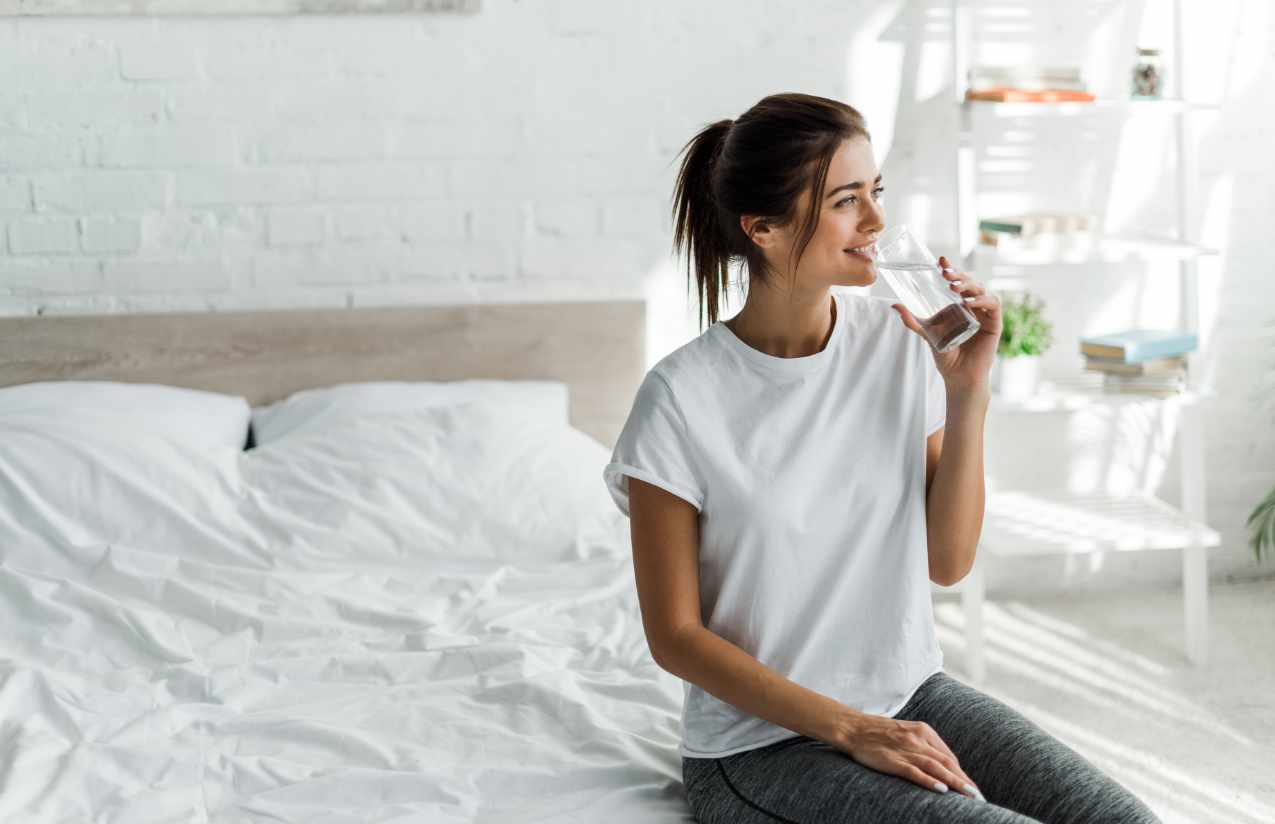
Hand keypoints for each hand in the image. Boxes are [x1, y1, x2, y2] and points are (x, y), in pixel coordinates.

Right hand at [832, 712, 986, 801]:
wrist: (852, 727)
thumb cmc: (877, 732)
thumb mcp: (905, 732)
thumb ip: (922, 745)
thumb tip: (940, 764)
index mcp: (923, 730)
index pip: (948, 755)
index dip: (962, 773)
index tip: (971, 788)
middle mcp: (918, 738)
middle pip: (947, 762)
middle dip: (964, 780)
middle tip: (978, 797)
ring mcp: (905, 748)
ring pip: (936, 767)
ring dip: (955, 782)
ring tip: (970, 795)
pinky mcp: (892, 759)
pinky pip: (914, 771)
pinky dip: (929, 780)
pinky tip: (942, 789)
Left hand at [891, 255, 1000, 392]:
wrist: (958, 375)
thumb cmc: (945, 355)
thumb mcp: (927, 334)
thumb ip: (912, 320)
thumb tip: (894, 304)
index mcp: (959, 304)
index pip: (956, 281)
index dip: (951, 268)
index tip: (940, 260)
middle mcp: (973, 305)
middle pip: (969, 282)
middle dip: (958, 275)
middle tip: (945, 274)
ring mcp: (984, 313)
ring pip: (981, 289)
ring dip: (969, 285)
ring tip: (954, 287)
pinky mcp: (994, 323)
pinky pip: (993, 304)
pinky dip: (983, 300)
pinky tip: (969, 302)